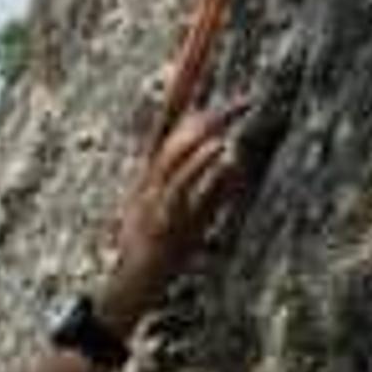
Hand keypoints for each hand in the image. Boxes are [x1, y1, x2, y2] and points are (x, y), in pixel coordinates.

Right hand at [96, 102, 246, 329]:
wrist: (126, 291)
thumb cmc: (157, 259)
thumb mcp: (191, 221)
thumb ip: (212, 193)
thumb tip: (236, 165)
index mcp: (153, 176)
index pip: (177, 128)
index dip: (201, 104)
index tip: (226, 80)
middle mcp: (151, 182)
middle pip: (180, 134)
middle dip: (213, 114)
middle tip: (245, 99)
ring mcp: (155, 201)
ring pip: (179, 156)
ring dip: (208, 133)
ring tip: (234, 114)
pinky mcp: (165, 222)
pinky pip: (185, 188)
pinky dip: (205, 168)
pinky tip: (224, 151)